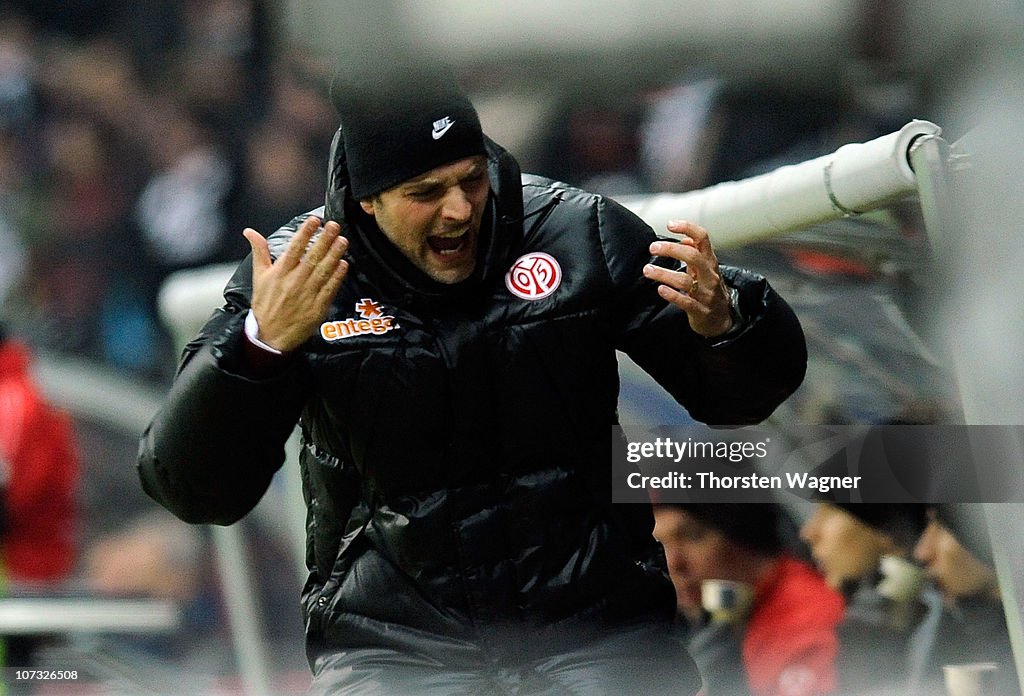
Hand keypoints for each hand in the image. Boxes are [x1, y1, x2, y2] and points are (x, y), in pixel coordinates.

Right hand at [243, 216, 349, 352]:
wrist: (270, 336)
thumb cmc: (265, 304)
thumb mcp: (259, 277)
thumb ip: (259, 252)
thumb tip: (249, 231)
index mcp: (279, 273)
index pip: (294, 248)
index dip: (305, 233)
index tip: (315, 220)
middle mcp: (293, 282)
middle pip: (312, 257)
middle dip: (324, 240)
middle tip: (335, 225)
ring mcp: (306, 295)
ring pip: (323, 272)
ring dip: (334, 255)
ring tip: (343, 240)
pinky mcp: (317, 308)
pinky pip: (329, 289)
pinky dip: (337, 277)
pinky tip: (344, 264)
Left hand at [642, 219, 732, 337]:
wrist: (721, 320)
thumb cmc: (709, 291)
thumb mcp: (706, 270)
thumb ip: (696, 253)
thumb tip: (685, 237)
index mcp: (710, 262)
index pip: (703, 238)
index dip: (688, 228)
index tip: (670, 224)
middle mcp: (709, 275)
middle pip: (693, 256)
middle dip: (671, 249)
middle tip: (653, 248)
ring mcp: (705, 293)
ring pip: (685, 281)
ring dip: (664, 274)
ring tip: (647, 270)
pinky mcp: (699, 310)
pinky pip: (685, 301)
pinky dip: (672, 295)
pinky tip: (660, 289)